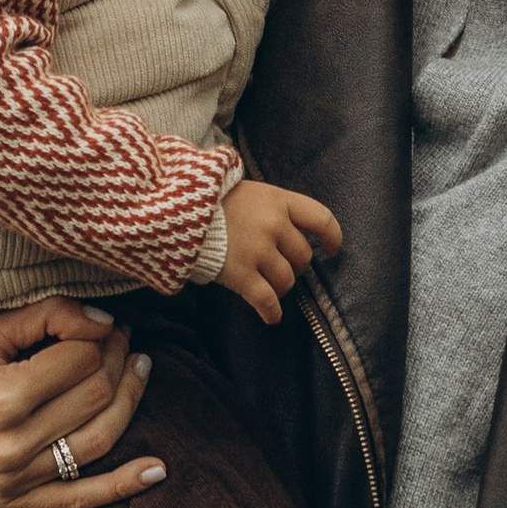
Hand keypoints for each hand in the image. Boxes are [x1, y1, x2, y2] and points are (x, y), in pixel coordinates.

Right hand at [0, 296, 157, 507]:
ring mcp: (16, 482)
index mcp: (1, 399)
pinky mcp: (16, 504)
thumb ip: (44, 317)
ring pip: (99, 440)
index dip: (101, 334)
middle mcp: (12, 447)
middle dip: (118, 361)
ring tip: (140, 370)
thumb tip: (104, 321)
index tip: (104, 321)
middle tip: (122, 339)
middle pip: (96, 397)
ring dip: (130, 401)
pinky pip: (80, 498)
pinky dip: (123, 485)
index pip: (80, 361)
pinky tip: (157, 468)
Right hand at [216, 181, 343, 325]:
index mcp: (278, 200)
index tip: (332, 249)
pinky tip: (271, 316)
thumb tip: (289, 233)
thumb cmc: (209, 199)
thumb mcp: (248, 191)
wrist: (174, 208)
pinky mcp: (240, 273)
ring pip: (286, 281)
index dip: (331, 237)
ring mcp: (258, 250)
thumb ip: (271, 208)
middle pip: (302, 257)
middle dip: (295, 266)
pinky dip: (271, 311)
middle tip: (279, 267)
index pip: (321, 218)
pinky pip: (266, 300)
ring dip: (280, 287)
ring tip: (267, 285)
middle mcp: (274, 225)